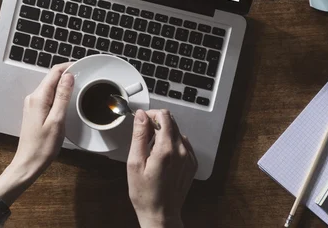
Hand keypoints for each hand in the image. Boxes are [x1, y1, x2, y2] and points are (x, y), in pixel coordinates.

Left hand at [0, 63, 73, 204]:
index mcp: (38, 97)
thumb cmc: (43, 146)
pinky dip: (59, 93)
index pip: (54, 72)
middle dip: (68, 74)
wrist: (28, 163)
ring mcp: (32, 104)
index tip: (83, 67)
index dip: (69, 67)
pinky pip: (48, 96)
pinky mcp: (34, 110)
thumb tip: (69, 76)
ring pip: (50, 86)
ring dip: (64, 84)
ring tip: (79, 86)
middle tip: (85, 77)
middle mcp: (33, 97)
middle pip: (52, 78)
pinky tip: (67, 99)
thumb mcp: (57, 120)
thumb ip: (62, 97)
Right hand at [127, 109, 197, 227]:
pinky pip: (182, 144)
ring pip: (177, 132)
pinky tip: (162, 158)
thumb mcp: (134, 163)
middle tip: (144, 138)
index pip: (163, 116)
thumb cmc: (145, 194)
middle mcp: (181, 150)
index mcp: (166, 149)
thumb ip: (139, 136)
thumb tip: (141, 116)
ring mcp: (189, 157)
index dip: (151, 114)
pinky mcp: (192, 163)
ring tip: (152, 152)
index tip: (142, 122)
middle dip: (156, 124)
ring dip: (164, 134)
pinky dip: (172, 144)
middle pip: (171, 121)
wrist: (161, 214)